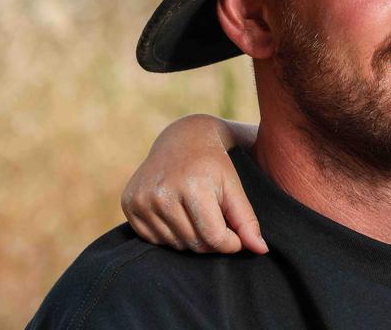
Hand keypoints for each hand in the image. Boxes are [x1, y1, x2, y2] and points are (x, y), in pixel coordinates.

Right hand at [120, 114, 266, 253]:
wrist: (182, 139)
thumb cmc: (214, 164)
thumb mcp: (235, 187)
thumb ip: (247, 220)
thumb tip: (261, 250)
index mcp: (193, 186)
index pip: (214, 237)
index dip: (231, 243)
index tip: (238, 238)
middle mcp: (163, 193)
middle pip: (193, 243)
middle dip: (212, 241)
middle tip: (219, 224)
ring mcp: (142, 199)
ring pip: (174, 244)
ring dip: (191, 239)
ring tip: (200, 216)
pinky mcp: (129, 204)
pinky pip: (154, 239)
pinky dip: (170, 234)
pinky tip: (179, 214)